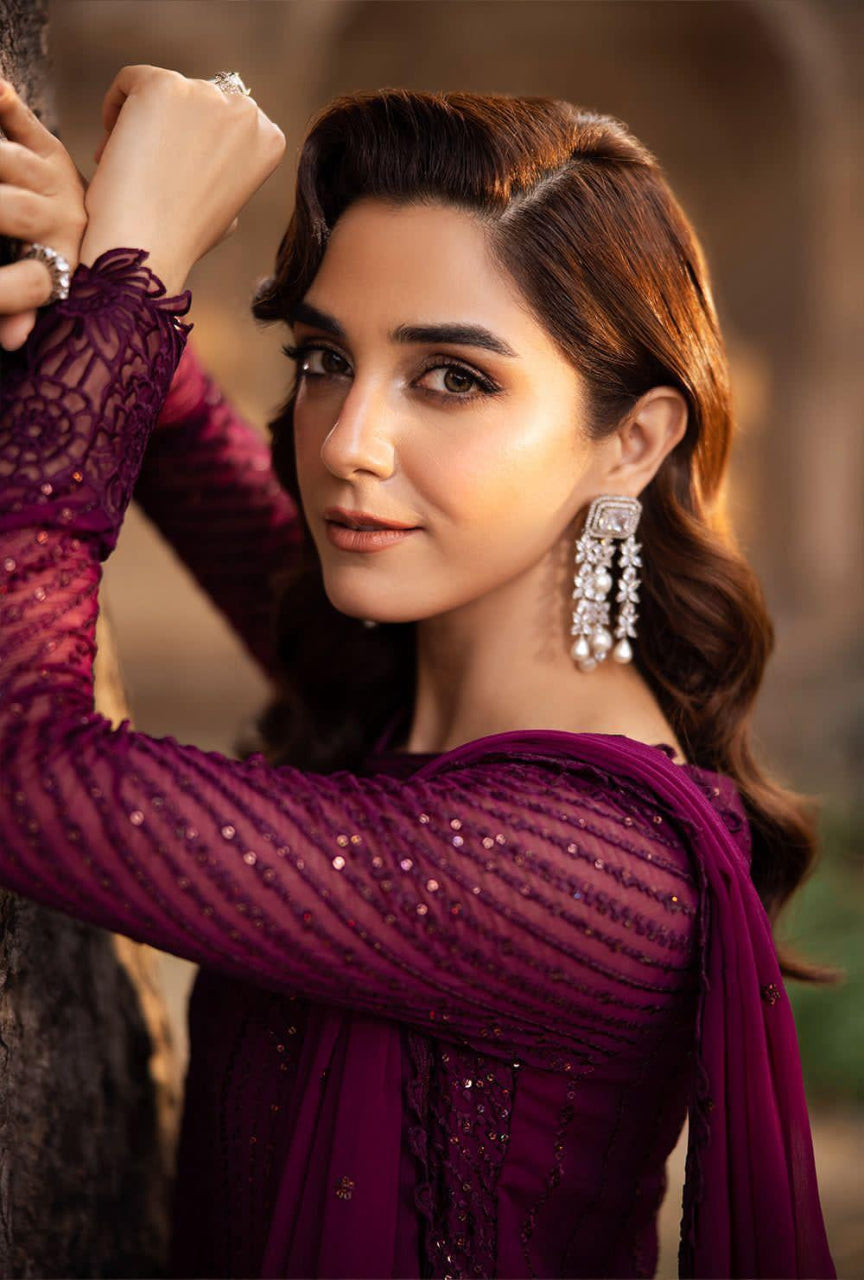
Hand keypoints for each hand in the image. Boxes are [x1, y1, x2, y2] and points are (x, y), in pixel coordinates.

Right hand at [0, 78, 87, 349]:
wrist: (129, 240)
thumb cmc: (73, 273)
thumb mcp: (45, 295)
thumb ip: (19, 313)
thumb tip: (11, 345)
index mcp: (61, 259)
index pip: (31, 276)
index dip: (9, 293)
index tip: (9, 326)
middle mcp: (61, 218)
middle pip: (13, 212)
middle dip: (1, 211)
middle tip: (2, 212)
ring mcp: (52, 180)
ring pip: (10, 163)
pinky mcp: (46, 149)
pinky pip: (25, 124)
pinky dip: (6, 105)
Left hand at [81, 65, 285, 293]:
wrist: (150, 247)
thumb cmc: (184, 237)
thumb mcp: (228, 206)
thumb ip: (229, 171)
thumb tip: (213, 156)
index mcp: (269, 140)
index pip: (229, 120)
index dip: (197, 143)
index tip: (176, 169)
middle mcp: (246, 112)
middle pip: (197, 102)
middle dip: (170, 130)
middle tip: (148, 167)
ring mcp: (206, 95)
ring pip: (164, 92)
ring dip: (143, 123)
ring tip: (128, 164)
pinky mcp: (164, 86)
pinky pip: (130, 81)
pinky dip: (116, 107)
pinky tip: (111, 144)